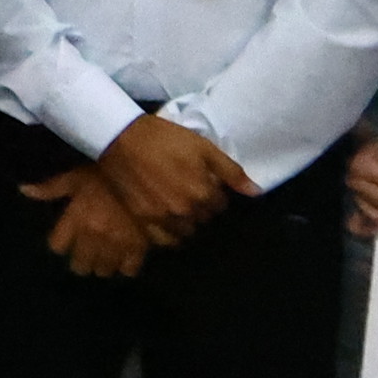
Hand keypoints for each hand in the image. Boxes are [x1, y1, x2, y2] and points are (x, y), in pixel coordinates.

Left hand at [21, 155, 156, 278]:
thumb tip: (22, 189)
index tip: (63, 241)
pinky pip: (128, 269)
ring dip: (101, 265)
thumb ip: (50, 188)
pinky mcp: (138, 249)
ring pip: (102, 270)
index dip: (58, 244)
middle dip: (80, 261)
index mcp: (75, 220)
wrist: (145, 178)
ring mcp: (115, 245)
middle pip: (79, 265)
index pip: (57, 245)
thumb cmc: (105, 175)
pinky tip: (124, 258)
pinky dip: (125, 267)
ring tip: (103, 257)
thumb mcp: (75, 177)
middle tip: (85, 253)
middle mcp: (92, 237)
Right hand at [96, 108, 254, 243]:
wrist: (121, 137)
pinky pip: (165, 240)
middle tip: (186, 190)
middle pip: (204, 220)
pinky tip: (165, 221)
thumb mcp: (203, 147)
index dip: (213, 193)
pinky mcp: (143, 220)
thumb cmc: (165, 138)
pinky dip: (169, 235)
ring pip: (186, 232)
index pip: (220, 205)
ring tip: (176, 205)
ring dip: (186, 222)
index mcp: (204, 193)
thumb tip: (256, 193)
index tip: (201, 181)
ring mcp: (163, 218)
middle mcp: (186, 210)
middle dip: (200, 208)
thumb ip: (231, 172)